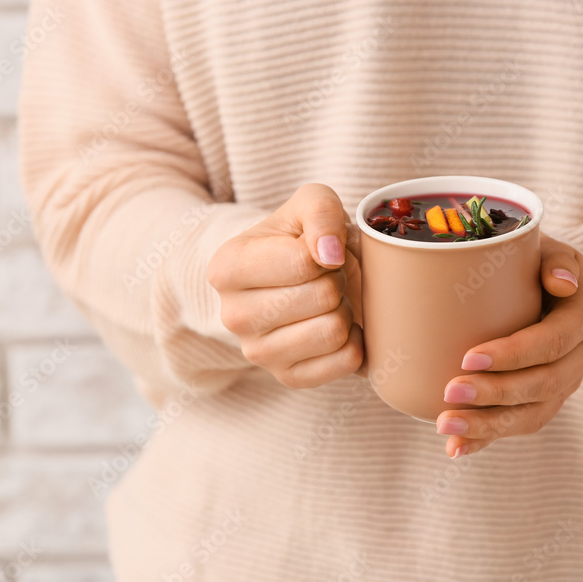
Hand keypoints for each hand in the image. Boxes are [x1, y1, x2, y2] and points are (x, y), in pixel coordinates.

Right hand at [206, 183, 363, 387]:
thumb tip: (329, 254)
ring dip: (345, 310)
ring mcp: (257, 354)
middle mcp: (232, 316)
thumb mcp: (311, 204)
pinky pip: (347, 361)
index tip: (319, 252)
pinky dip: (355, 340)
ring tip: (328, 300)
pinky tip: (335, 325)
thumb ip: (321, 212)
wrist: (296, 277)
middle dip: (338, 281)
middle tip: (326, 277)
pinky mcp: (288, 378)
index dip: (329, 252)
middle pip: (323, 298)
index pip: (304, 263)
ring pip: (334, 332)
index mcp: (227, 268)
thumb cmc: (302, 237)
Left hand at [435, 233, 582, 456]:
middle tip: (450, 394)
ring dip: (489, 426)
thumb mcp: (547, 246)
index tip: (469, 357)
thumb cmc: (536, 257)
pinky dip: (488, 439)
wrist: (552, 281)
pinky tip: (456, 448)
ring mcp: (569, 380)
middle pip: (543, 384)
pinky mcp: (548, 399)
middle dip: (495, 395)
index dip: (514, 354)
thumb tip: (561, 282)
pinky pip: (521, 424)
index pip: (553, 341)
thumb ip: (553, 258)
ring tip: (447, 429)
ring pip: (534, 413)